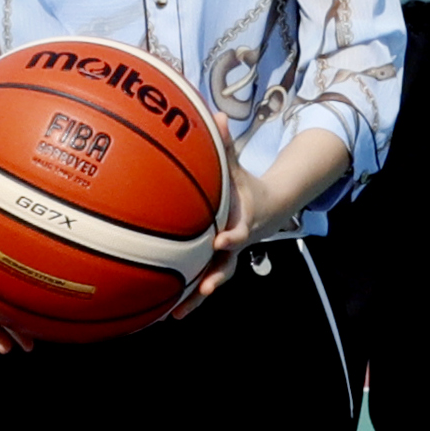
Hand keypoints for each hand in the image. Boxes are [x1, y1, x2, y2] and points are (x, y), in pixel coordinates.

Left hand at [169, 155, 254, 320]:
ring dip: (196, 298)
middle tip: (204, 288)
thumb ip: (227, 146)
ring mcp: (224, 260)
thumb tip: (217, 116)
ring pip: (212, 281)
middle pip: (227, 266)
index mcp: (240, 222)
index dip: (232, 237)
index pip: (239, 232)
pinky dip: (185, 298)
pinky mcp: (213, 267)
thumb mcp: (236, 167)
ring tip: (177, 314)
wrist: (265, 211)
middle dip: (215, 278)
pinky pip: (199, 284)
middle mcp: (234, 245)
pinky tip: (163, 312)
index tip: (222, 241)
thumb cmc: (242, 186)